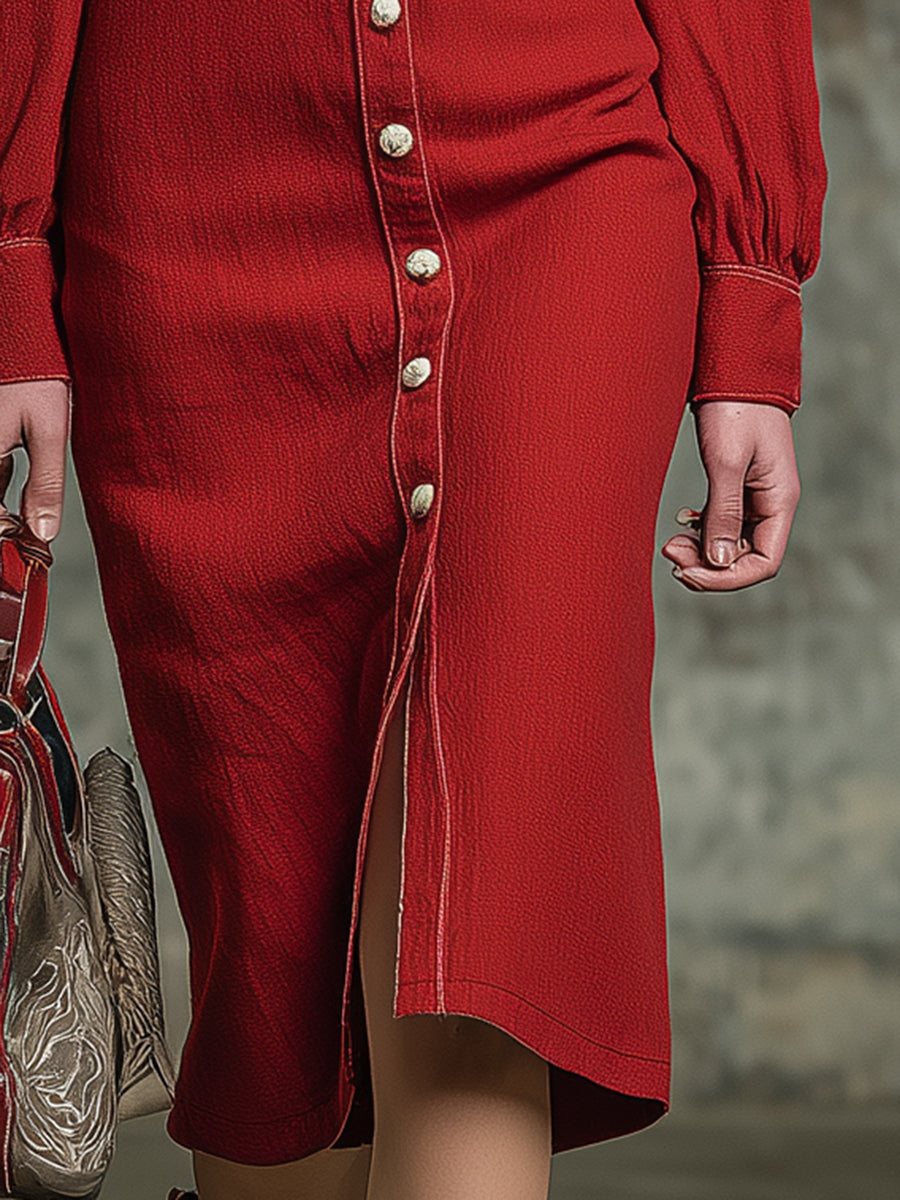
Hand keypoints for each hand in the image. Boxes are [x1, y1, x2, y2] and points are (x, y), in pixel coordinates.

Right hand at [0, 379, 69, 542]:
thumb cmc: (36, 375)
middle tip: (25, 551)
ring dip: (3, 513)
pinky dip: (2, 491)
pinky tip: (19, 511)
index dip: (3, 536)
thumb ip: (45, 485)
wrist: (24, 332)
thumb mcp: (48, 432)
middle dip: (4, 525)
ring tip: (26, 535)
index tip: (22, 558)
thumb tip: (42, 532)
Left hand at [661, 400, 800, 591]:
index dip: (726, 577)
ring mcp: (754, 496)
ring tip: (670, 543)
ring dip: (701, 549)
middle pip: (743, 557)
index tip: (687, 572)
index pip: (763, 563)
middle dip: (706, 564)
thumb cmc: (735, 408)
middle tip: (669, 553)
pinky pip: (722, 522)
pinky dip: (701, 530)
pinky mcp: (736, 484)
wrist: (735, 367)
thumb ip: (723, 512)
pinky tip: (682, 524)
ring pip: (729, 542)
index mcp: (779, 501)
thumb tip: (716, 561)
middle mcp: (771, 504)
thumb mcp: (727, 462)